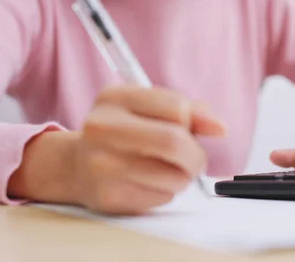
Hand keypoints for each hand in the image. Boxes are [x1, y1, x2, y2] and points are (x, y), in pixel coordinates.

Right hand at [9, 86, 225, 214]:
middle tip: (194, 161)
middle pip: (174, 142)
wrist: (75, 165)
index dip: (194, 122)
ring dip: (182, 177)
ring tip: (166, 171)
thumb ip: (189, 111)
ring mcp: (101, 164)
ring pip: (174, 176)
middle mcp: (102, 127)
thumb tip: (219, 127)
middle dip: (195, 156)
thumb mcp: (149, 109)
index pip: (177, 108)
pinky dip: (166, 192)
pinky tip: (146, 183)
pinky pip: (161, 197)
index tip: (193, 129)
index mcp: (114, 97)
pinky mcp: (108, 196)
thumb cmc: (123, 133)